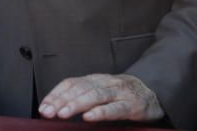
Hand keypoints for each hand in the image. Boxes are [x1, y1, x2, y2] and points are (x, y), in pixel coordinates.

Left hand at [39, 73, 163, 121]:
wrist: (153, 92)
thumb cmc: (121, 94)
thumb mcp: (100, 91)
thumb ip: (82, 96)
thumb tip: (55, 108)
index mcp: (94, 79)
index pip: (71, 83)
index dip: (55, 94)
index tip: (43, 107)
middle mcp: (105, 82)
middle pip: (80, 89)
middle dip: (61, 101)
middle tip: (47, 112)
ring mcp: (119, 92)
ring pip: (95, 96)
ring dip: (76, 104)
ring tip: (62, 113)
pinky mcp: (132, 105)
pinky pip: (115, 108)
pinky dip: (101, 112)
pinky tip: (89, 117)